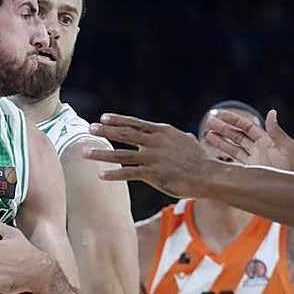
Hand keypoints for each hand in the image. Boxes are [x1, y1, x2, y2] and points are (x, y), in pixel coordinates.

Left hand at [83, 114, 212, 197]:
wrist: (208, 175)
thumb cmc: (200, 160)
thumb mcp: (189, 142)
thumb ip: (181, 137)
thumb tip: (186, 135)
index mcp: (162, 132)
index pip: (135, 123)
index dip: (118, 120)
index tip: (103, 117)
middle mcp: (155, 142)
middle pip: (125, 134)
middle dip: (105, 131)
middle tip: (89, 128)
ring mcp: (153, 157)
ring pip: (121, 154)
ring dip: (101, 154)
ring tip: (84, 153)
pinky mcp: (153, 173)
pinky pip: (129, 173)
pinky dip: (113, 174)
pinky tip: (100, 176)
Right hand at [203, 108, 293, 171]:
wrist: (291, 195)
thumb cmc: (293, 171)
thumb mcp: (288, 149)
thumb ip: (277, 132)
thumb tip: (271, 112)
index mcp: (267, 141)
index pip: (247, 127)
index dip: (234, 120)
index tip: (220, 114)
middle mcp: (259, 150)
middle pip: (237, 136)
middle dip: (223, 129)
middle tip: (208, 122)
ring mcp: (253, 162)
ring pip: (233, 148)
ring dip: (220, 142)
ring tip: (206, 135)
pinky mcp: (249, 173)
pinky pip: (233, 163)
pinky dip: (223, 158)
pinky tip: (212, 154)